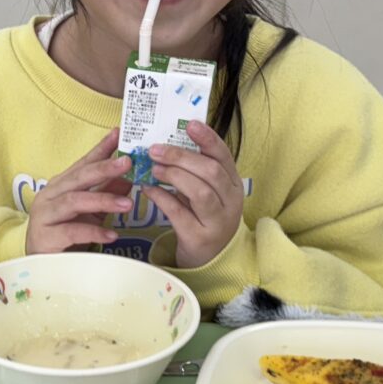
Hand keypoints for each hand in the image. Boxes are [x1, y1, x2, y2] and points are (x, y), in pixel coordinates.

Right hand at [25, 128, 133, 254]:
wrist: (41, 268)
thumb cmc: (64, 237)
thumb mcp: (90, 213)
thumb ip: (106, 194)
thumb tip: (128, 178)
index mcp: (61, 186)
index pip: (83, 164)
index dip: (101, 149)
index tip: (118, 133)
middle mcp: (50, 196)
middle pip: (78, 178)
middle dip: (103, 168)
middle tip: (127, 163)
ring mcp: (45, 216)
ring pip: (74, 202)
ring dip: (102, 200)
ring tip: (127, 204)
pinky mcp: (45, 238)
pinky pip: (71, 232)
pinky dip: (93, 231)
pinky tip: (111, 235)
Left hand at [149, 120, 243, 268]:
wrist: (211, 259)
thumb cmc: (204, 217)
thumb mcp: (206, 192)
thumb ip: (194, 171)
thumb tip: (166, 144)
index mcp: (233, 184)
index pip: (224, 156)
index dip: (208, 138)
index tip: (190, 124)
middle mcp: (230, 201)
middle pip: (211, 172)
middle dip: (182, 157)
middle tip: (156, 149)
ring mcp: (217, 221)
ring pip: (200, 192)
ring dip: (174, 176)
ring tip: (153, 168)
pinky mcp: (199, 238)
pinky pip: (180, 214)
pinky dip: (162, 198)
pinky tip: (148, 189)